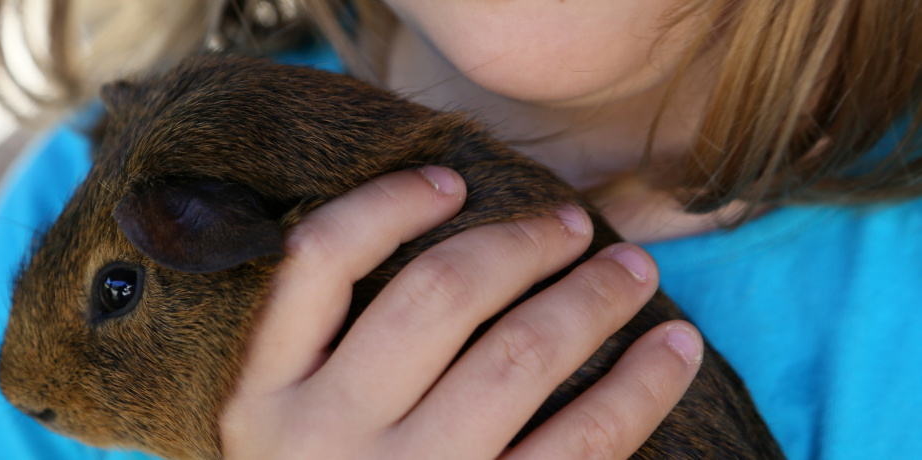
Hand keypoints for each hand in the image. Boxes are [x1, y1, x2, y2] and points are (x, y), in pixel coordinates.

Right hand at [219, 166, 703, 458]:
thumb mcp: (281, 438)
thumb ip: (319, 360)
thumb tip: (433, 243)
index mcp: (261, 396)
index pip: (317, 259)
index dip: (390, 202)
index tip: (452, 183)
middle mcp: (324, 435)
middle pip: (438, 294)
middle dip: (521, 244)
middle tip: (572, 224)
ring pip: (518, 355)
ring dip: (591, 297)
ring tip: (632, 270)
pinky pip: (582, 443)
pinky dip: (640, 387)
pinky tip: (673, 351)